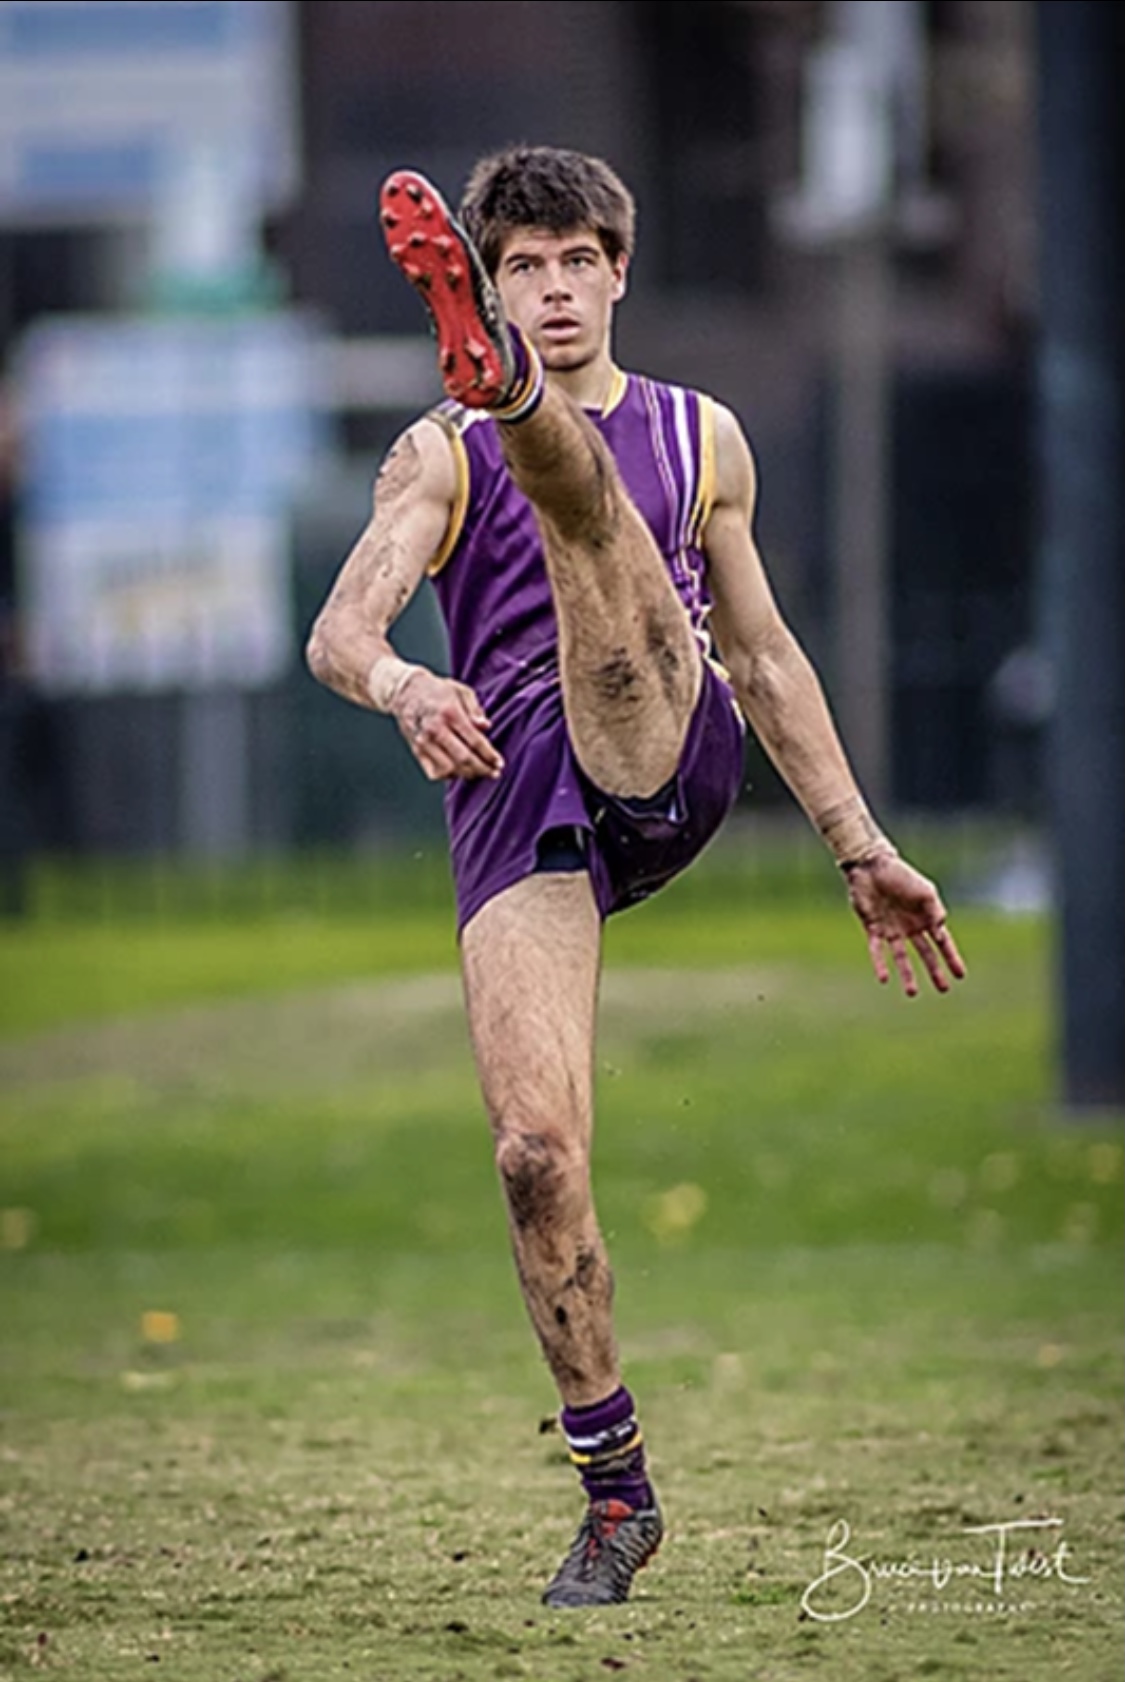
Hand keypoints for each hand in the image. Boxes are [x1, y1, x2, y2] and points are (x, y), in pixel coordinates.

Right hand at [393, 669, 503, 781]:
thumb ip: (475, 710)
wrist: (404, 691)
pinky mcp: (417, 750)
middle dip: (482, 769)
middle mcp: (436, 730)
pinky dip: (448, 775)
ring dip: (466, 774)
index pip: (475, 741)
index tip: (499, 763)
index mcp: (450, 713)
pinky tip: (457, 771)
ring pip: (449, 769)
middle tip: (493, 773)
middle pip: (464, 759)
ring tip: (477, 772)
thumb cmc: (435, 690)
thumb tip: (486, 726)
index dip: (489, 755)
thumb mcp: (461, 691)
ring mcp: (424, 742)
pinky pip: (434, 772)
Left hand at [844, 851, 966, 997]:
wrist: (871, 867)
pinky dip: (880, 964)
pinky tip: (884, 979)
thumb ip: (936, 912)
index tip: (961, 975)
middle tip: (944, 989)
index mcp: (925, 918)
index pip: (942, 942)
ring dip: (907, 974)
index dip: (951, 958)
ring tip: (912, 993)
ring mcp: (891, 930)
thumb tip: (942, 934)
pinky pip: (877, 951)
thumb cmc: (901, 876)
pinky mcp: (873, 929)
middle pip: (925, 954)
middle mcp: (910, 927)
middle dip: (934, 971)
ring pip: (901, 958)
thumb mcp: (925, 892)